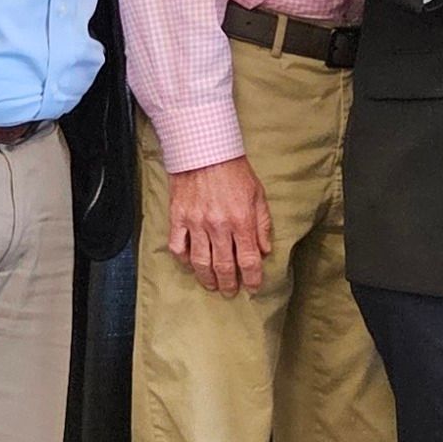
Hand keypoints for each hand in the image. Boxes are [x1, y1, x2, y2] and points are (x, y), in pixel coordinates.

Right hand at [167, 156, 272, 295]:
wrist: (203, 150)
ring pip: (200, 262)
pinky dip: (184, 260)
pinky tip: (191, 265)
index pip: (248, 259)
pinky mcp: (178, 217)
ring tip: (212, 285)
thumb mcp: (257, 194)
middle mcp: (218, 225)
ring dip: (207, 279)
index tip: (253, 287)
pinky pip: (178, 247)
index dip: (253, 278)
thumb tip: (265, 250)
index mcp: (241, 220)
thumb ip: (262, 224)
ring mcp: (196, 223)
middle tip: (231, 291)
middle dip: (229, 284)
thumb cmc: (234, 171)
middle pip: (224, 266)